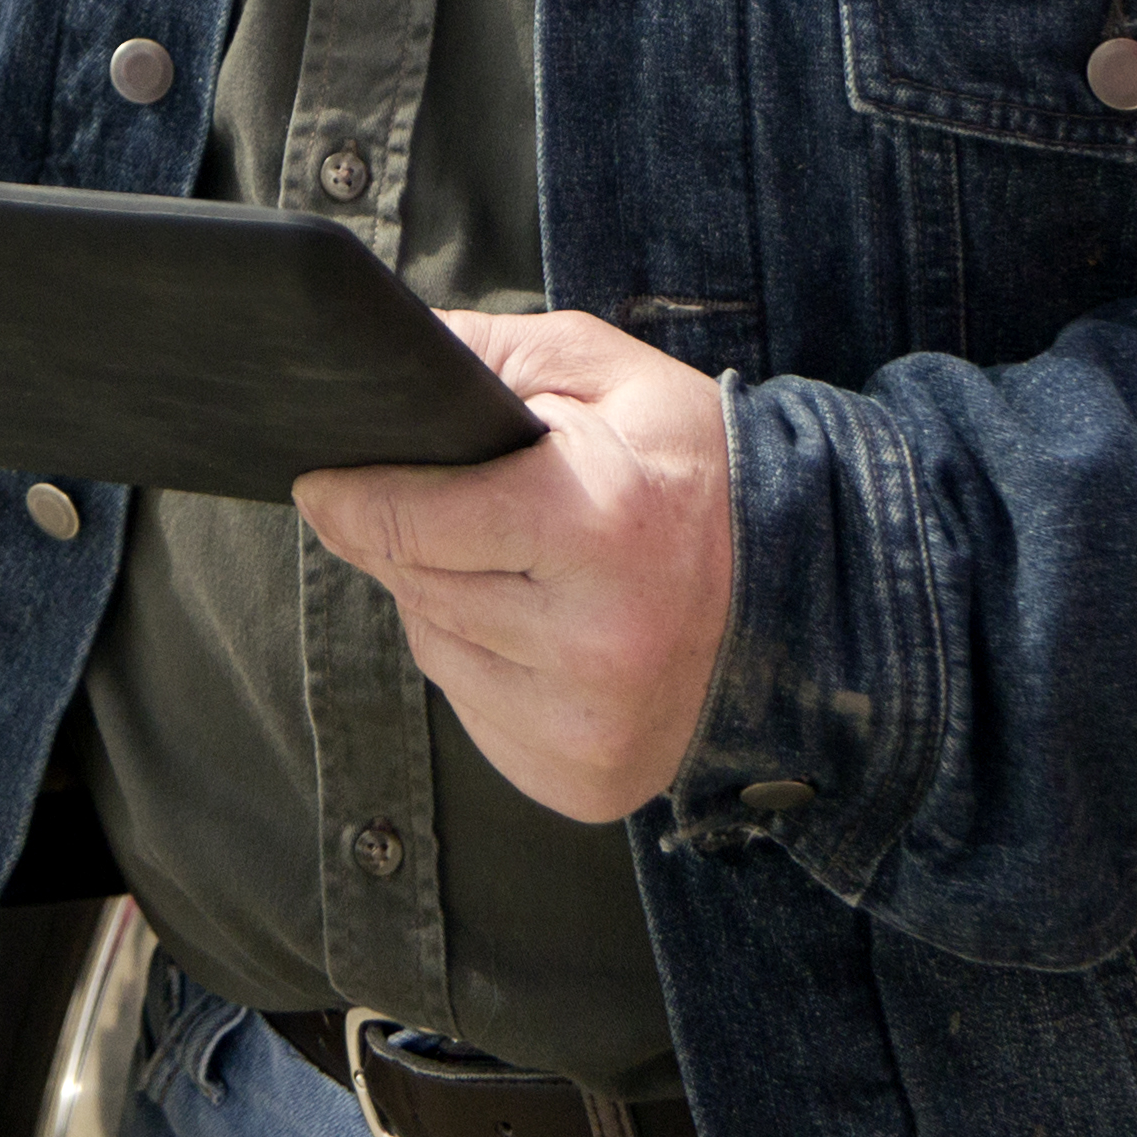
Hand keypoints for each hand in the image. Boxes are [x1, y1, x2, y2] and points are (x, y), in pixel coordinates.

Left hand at [293, 307, 737, 823]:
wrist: (816, 589)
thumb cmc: (695, 466)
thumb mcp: (603, 371)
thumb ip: (485, 354)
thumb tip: (376, 367)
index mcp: (597, 527)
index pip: (410, 522)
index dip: (350, 496)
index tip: (320, 483)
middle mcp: (594, 643)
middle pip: (415, 585)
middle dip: (414, 540)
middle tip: (463, 510)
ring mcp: (592, 727)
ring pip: (436, 650)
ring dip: (447, 603)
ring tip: (523, 566)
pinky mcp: (588, 781)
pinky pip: (475, 713)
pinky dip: (487, 668)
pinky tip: (545, 632)